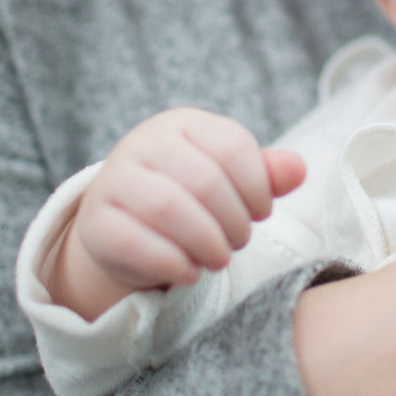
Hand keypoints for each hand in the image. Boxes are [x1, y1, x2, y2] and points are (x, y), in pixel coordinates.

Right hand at [49, 108, 304, 320]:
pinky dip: (172, 263)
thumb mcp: (232, 177)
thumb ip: (267, 173)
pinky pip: (134, 243)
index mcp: (184, 123)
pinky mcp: (95, 222)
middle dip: (234, 221)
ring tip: (221, 259)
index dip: (258, 187)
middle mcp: (144, 143)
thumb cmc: (193, 193)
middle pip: (205, 181)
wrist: (127, 221)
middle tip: (240, 242)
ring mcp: (114, 180)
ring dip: (206, 242)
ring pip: (169, 209)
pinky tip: (190, 272)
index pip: (233, 147)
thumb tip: (299, 169)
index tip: (262, 213)